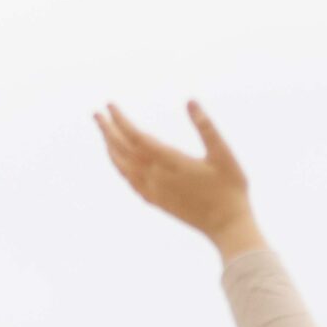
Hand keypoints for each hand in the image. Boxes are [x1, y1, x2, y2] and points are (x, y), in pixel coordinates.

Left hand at [94, 100, 256, 249]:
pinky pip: (130, 181)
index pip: (136, 137)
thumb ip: (206, 127)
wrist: (227, 226)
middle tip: (96, 114)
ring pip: (123, 167)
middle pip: (123, 150)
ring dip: (111, 149)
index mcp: (170, 162)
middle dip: (108, 131)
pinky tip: (119, 162)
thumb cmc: (231, 189)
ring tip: (104, 134)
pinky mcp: (156, 201)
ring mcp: (154, 191)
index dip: (121, 121)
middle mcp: (156, 177)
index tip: (109, 105)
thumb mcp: (224, 154)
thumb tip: (190, 101)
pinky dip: (120, 168)